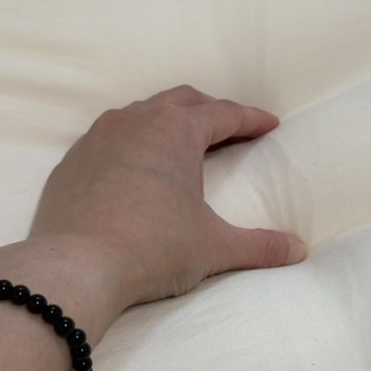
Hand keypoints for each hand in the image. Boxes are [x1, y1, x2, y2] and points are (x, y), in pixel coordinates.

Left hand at [0, 85, 305, 337]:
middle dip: (211, 110)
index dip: (251, 118)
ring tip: (183, 141)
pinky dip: (131, 142)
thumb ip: (260, 246)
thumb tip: (298, 250)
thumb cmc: (151, 249)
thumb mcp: (214, 247)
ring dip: (168, 120)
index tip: (269, 124)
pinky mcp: (72, 163)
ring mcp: (97, 138)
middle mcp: (135, 122)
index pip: (223, 114)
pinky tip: (136, 168)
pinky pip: (108, 138)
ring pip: (141, 113)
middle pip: (182, 101)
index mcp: (175, 131)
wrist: (76, 268)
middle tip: (232, 127)